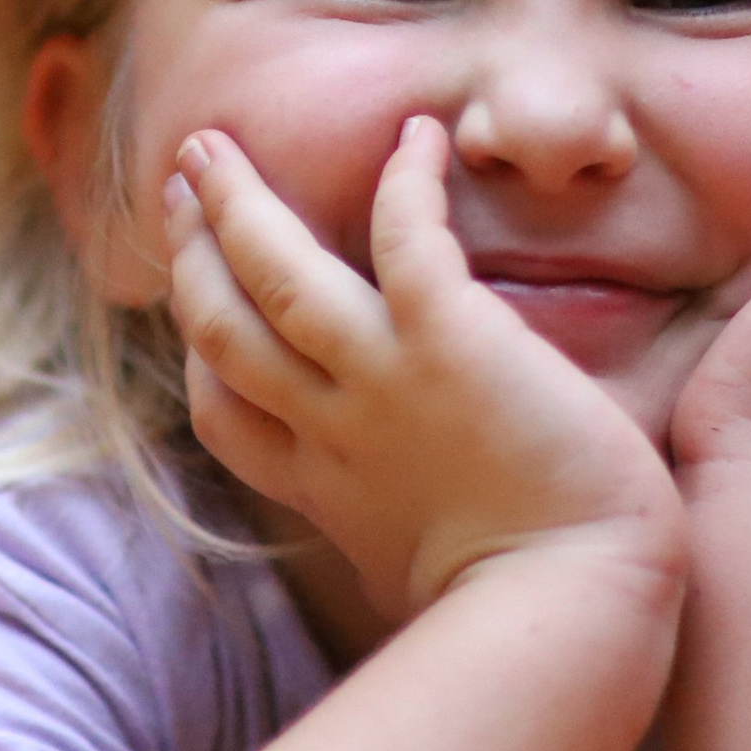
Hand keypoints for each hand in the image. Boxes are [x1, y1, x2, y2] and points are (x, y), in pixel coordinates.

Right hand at [170, 119, 681, 620]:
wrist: (570, 607)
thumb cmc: (526, 615)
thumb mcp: (421, 581)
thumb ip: (404, 542)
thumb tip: (411, 560)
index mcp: (325, 486)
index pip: (226, 414)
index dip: (198, 351)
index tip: (194, 299)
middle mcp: (333, 428)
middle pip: (223, 328)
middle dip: (191, 250)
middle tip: (180, 183)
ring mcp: (382, 383)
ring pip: (278, 277)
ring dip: (238, 207)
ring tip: (214, 146)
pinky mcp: (450, 345)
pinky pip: (406, 243)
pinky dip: (405, 184)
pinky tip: (415, 136)